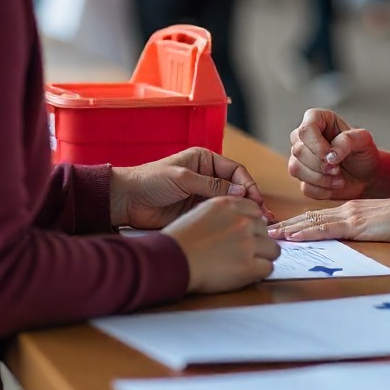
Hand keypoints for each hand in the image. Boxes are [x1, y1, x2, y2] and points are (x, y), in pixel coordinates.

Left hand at [109, 148, 272, 228]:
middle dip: (249, 201)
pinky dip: (228, 221)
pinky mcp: (196, 211)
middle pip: (236, 187)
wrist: (126, 200)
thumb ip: (212, 185)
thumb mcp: (183, 179)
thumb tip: (242, 191)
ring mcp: (201, 194)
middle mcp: (207, 175)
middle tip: (262, 217)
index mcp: (205, 160)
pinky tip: (237, 229)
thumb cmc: (151, 180)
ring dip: (241, 213)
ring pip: (228, 203)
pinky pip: (216, 215)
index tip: (256, 200)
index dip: (248, 184)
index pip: (235, 171)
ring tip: (255, 226)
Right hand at [163, 196, 279, 292]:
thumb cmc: (179, 240)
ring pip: (273, 249)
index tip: (245, 234)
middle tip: (242, 252)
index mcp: (229, 205)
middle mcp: (242, 221)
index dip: (251, 224)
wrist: (171, 261)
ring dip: (262, 257)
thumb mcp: (201, 212)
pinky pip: (268, 268)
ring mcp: (247, 243)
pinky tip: (247, 274)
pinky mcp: (249, 266)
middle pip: (265, 230)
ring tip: (247, 264)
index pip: (255, 211)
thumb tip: (240, 220)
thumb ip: (224, 212)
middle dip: (257, 241)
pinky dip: (259, 272)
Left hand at [267, 197, 389, 242]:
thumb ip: (364, 230)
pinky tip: (292, 236)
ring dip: (289, 228)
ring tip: (270, 233)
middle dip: (286, 224)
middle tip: (264, 228)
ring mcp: (350, 216)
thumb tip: (353, 240)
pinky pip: (326, 229)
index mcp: (351, 210)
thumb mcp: (379, 225)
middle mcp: (346, 210)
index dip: (298, 221)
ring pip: (312, 221)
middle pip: (309, 217)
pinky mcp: (355, 225)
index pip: (318, 216)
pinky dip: (306, 232)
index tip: (281, 228)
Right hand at [287, 109, 380, 200]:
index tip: (331, 156)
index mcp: (318, 120)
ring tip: (339, 179)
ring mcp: (301, 158)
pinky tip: (334, 185)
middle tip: (338, 170)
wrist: (366, 176)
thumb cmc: (363, 153)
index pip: (305, 128)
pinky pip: (304, 187)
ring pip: (296, 168)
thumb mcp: (363, 140)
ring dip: (320, 178)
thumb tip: (330, 156)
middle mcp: (305, 137)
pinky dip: (322, 190)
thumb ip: (347, 141)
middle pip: (298, 150)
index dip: (315, 144)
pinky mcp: (303, 177)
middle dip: (320, 165)